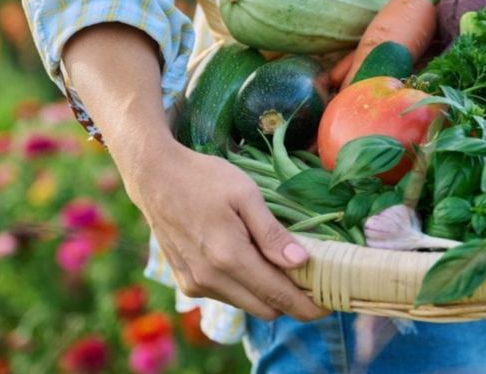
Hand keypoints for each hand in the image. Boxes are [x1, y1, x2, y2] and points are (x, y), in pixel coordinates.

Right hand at [120, 136, 330, 321]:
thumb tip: (301, 261)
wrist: (154, 177)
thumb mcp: (245, 195)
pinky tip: (253, 261)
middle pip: (266, 310)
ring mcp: (196, 284)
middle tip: (313, 280)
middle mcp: (211, 279)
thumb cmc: (204, 178)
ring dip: (268, 293)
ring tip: (284, 265)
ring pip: (247, 305)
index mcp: (229, 257)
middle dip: (292, 301)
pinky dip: (246, 287)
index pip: (279, 297)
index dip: (308, 306)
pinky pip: (228, 296)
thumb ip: (271, 232)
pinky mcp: (187, 282)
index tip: (331, 304)